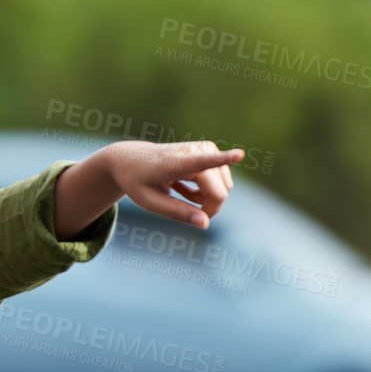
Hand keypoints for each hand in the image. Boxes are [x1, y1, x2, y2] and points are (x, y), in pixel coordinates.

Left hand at [105, 141, 243, 228]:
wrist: (130, 158)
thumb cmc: (138, 182)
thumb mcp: (150, 202)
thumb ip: (177, 213)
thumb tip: (206, 223)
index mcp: (175, 164)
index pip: (201, 163)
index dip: (223, 159)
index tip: (240, 154)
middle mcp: (193, 152)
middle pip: (220, 192)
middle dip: (210, 208)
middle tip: (186, 213)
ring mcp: (203, 147)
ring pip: (224, 187)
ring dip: (206, 197)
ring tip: (179, 190)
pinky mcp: (208, 148)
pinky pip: (222, 181)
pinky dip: (207, 189)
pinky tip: (185, 184)